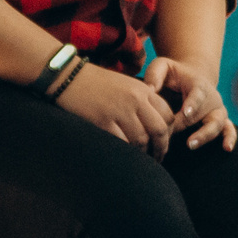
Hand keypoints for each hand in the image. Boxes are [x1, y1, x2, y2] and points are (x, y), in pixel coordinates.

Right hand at [58, 61, 177, 155]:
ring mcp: (119, 111)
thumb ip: (142, 101)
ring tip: (141, 161)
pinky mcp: (103, 121)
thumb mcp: (126, 85)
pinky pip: (122, 144)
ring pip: (141, 140)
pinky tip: (125, 157)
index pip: (167, 115)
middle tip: (158, 158)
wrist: (68, 77)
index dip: (169, 133)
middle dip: (161, 148)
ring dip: (143, 154)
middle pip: (159, 130)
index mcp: (143, 90)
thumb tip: (154, 127)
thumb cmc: (96, 83)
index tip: (164, 143)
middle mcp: (135, 100)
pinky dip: (126, 153)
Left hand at [144, 56, 237, 151]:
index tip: (186, 113)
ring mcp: (217, 111)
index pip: (197, 94)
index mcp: (199, 85)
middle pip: (202, 113)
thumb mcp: (163, 66)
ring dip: (205, 135)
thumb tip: (149, 89)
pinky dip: (230, 138)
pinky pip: (229, 130)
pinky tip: (226, 149)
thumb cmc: (174, 75)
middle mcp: (211, 98)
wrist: (192, 79)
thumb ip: (154, 74)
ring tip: (190, 144)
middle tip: (171, 133)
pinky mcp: (221, 121)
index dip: (192, 103)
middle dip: (185, 124)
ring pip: (217, 123)